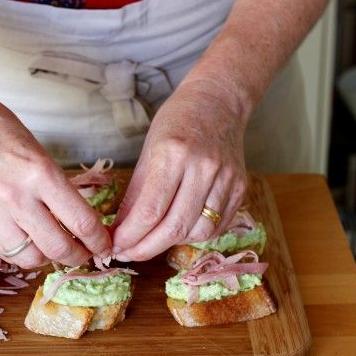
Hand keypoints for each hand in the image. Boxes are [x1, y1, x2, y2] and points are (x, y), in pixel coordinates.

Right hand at [0, 89, 111, 268]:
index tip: (105, 245)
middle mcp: (17, 200)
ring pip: (32, 259)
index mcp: (40, 174)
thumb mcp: (37, 151)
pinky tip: (28, 242)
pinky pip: (6, 254)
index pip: (82, 222)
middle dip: (80, 256)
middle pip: (59, 248)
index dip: (100, 241)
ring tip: (55, 247)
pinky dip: (23, 253)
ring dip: (50, 258)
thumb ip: (55, 186)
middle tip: (86, 254)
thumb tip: (76, 220)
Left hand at [112, 80, 248, 260]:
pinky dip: (195, 235)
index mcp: (173, 153)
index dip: (130, 236)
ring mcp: (226, 179)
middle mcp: (204, 167)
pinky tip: (179, 229)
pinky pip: (217, 226)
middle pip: (175, 227)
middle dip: (146, 248)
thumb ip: (135, 194)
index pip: (150, 210)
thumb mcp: (147, 151)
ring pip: (199, 232)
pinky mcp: (241, 187)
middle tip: (127, 254)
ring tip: (153, 239)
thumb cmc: (176, 122)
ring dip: (171, 244)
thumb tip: (119, 231)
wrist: (218, 102)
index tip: (114, 247)